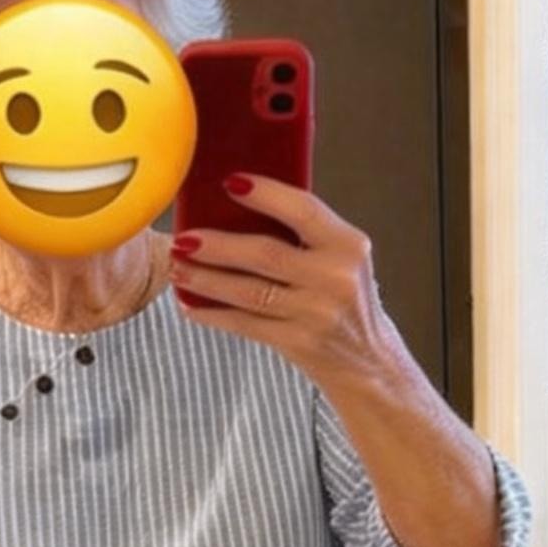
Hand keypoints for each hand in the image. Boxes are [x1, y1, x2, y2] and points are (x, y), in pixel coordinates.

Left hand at [169, 176, 417, 397]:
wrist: (368, 363)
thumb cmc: (347, 303)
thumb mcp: (342, 260)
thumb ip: (306, 235)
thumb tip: (239, 206)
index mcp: (348, 245)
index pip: (303, 209)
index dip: (265, 194)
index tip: (230, 183)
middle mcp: (336, 278)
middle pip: (264, 253)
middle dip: (217, 245)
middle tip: (184, 238)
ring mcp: (317, 313)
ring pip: (249, 291)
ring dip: (206, 279)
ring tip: (179, 268)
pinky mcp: (299, 342)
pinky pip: (245, 324)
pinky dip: (214, 313)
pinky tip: (191, 304)